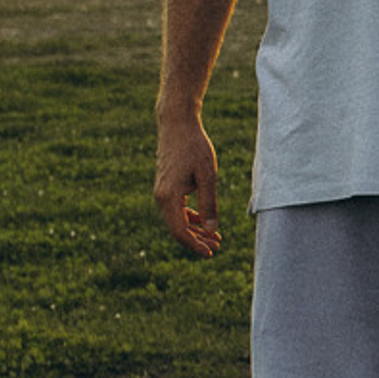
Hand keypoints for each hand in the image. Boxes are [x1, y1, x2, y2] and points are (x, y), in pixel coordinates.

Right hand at [154, 114, 221, 258]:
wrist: (177, 125)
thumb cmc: (194, 146)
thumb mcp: (208, 175)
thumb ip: (209, 203)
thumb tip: (211, 229)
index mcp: (168, 196)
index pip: (179, 231)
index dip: (195, 245)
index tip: (211, 253)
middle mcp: (160, 197)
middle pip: (177, 229)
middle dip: (197, 240)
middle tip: (218, 247)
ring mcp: (162, 192)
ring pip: (177, 220)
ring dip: (195, 230)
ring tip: (215, 238)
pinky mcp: (166, 186)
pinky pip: (176, 209)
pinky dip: (190, 218)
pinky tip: (204, 222)